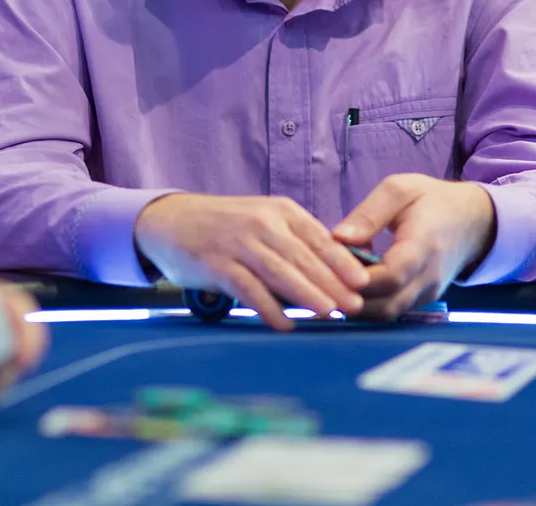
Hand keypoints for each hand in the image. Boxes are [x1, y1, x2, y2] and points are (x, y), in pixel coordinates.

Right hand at [134, 193, 367, 330]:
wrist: (172, 220)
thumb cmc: (226, 226)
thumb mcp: (264, 221)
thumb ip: (295, 242)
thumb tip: (335, 272)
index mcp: (280, 211)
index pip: (318, 238)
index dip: (342, 262)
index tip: (363, 282)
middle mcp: (262, 223)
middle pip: (303, 257)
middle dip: (332, 283)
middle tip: (354, 305)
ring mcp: (238, 243)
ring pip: (280, 271)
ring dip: (306, 294)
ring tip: (327, 313)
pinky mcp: (216, 264)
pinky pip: (248, 288)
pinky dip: (268, 308)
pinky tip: (284, 325)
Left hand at [332, 175, 493, 320]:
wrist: (471, 221)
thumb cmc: (431, 201)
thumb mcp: (400, 189)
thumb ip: (368, 213)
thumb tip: (336, 237)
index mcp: (424, 245)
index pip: (393, 274)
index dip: (360, 280)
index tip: (328, 272)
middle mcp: (429, 278)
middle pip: (386, 304)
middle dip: (349, 299)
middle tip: (315, 286)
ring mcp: (426, 295)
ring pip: (386, 314)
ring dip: (354, 306)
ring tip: (325, 287)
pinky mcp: (420, 302)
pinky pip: (390, 312)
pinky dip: (365, 306)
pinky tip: (343, 290)